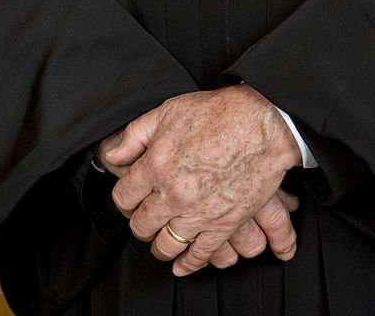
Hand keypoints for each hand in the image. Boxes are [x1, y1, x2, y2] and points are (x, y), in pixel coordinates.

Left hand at [98, 85, 301, 274]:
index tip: (131, 196)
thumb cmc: (219, 114)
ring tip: (162, 236)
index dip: (125, 197)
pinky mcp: (222, 225)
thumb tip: (112, 153)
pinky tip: (182, 263)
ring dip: (160, 244)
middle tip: (147, 214)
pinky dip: (187, 264)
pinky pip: (198, 256)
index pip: (123, 197)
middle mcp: (173, 194)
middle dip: (141, 221)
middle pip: (141, 225)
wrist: (262, 125)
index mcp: (156, 166)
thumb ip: (135, 134)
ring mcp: (197, 213)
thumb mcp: (169, 111)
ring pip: (165, 245)